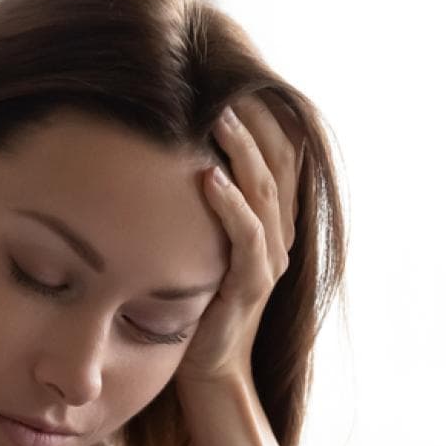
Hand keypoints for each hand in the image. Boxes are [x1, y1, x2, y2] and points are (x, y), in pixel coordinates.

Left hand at [177, 94, 302, 387]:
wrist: (209, 370)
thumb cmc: (195, 305)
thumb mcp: (198, 243)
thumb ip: (198, 205)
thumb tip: (168, 154)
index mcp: (270, 221)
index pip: (278, 151)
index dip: (261, 112)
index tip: (229, 75)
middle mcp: (278, 235)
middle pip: (277, 160)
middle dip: (252, 118)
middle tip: (222, 79)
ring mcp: (269, 260)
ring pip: (265, 191)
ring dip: (241, 151)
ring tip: (217, 115)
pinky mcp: (251, 285)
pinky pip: (247, 236)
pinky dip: (230, 204)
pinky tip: (208, 177)